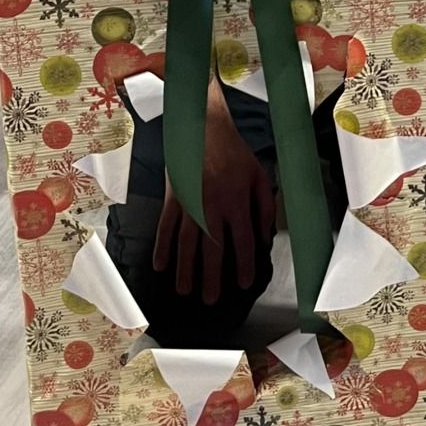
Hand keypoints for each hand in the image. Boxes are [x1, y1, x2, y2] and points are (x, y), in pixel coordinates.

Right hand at [153, 83, 275, 301]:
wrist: (203, 126)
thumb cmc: (234, 151)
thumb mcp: (259, 174)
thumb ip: (264, 206)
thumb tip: (265, 236)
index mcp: (238, 199)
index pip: (242, 240)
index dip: (243, 264)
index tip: (243, 283)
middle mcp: (214, 204)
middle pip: (212, 248)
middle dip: (211, 276)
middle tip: (210, 299)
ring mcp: (191, 202)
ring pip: (187, 242)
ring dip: (185, 269)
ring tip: (185, 291)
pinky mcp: (173, 197)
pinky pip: (165, 226)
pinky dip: (162, 247)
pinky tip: (160, 265)